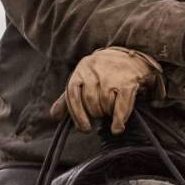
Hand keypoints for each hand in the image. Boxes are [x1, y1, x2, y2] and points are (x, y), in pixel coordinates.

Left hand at [49, 46, 164, 133]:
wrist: (130, 57)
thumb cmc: (102, 72)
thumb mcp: (83, 78)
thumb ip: (68, 97)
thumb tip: (54, 115)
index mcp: (81, 71)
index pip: (73, 95)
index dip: (77, 114)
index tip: (83, 128)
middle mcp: (95, 72)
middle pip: (90, 102)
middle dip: (95, 113)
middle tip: (100, 115)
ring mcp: (112, 77)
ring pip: (105, 104)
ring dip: (107, 113)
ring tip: (110, 111)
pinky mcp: (127, 83)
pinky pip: (121, 106)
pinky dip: (118, 120)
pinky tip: (117, 128)